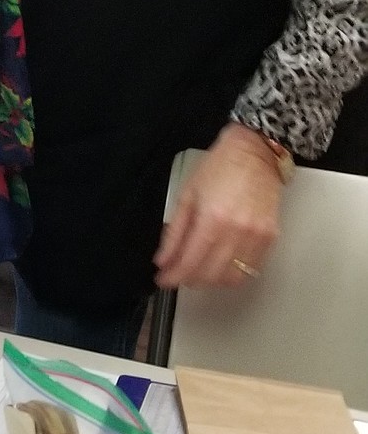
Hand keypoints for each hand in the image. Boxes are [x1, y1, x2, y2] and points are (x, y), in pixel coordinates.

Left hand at [153, 124, 284, 288]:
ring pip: (232, 278)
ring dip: (211, 281)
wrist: (256, 152)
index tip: (163, 279)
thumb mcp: (187, 195)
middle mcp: (236, 231)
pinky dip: (233, 273)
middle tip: (178, 274)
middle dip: (189, 280)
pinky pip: (251, 269)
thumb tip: (163, 260)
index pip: (190, 262)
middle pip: (210, 275)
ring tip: (198, 270)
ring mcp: (256, 236)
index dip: (173, 277)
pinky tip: (221, 264)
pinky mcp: (270, 237)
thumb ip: (174, 232)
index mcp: (212, 218)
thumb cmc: (220, 167)